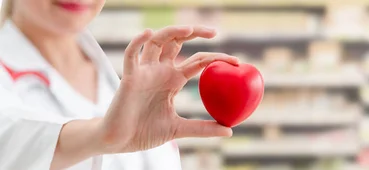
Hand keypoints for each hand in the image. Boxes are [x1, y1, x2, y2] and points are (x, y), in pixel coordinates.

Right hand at [99, 26, 238, 152]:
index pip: (198, 62)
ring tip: (188, 29)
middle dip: (194, 33)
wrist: (120, 141)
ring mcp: (144, 72)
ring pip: (157, 42)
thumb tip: (229, 130)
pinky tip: (148, 33)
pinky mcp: (129, 77)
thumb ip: (202, 128)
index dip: (216, 57)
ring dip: (171, 32)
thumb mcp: (179, 129)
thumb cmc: (145, 132)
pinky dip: (137, 42)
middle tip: (214, 32)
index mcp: (173, 80)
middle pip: (178, 42)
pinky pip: (131, 55)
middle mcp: (160, 71)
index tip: (236, 62)